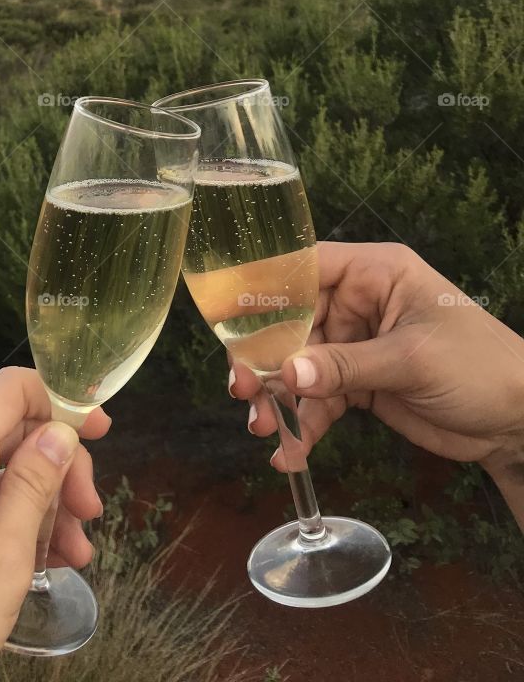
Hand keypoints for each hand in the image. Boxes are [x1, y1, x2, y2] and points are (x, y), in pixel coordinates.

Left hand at [0, 367, 109, 681]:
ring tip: (75, 556)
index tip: (103, 434)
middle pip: (8, 431)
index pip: (12, 389)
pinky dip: (9, 522)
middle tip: (91, 517)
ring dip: (41, 503)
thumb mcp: (1, 561)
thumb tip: (58, 432)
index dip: (62, 401)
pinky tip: (41, 562)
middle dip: (58, 466)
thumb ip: (32, 488)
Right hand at [230, 242, 523, 521]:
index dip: (263, 289)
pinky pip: (319, 400)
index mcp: (373, 273)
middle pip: (292, 322)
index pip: (304, 267)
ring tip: (263, 429)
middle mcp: (358, 302)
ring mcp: (357, 344)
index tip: (227, 321)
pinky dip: (304, 425)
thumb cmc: (479, 367)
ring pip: (299, 365)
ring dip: (279, 399)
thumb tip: (286, 373)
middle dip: (266, 359)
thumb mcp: (411, 360)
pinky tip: (290, 453)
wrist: (520, 422)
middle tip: (243, 390)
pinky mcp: (360, 384)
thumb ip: (345, 366)